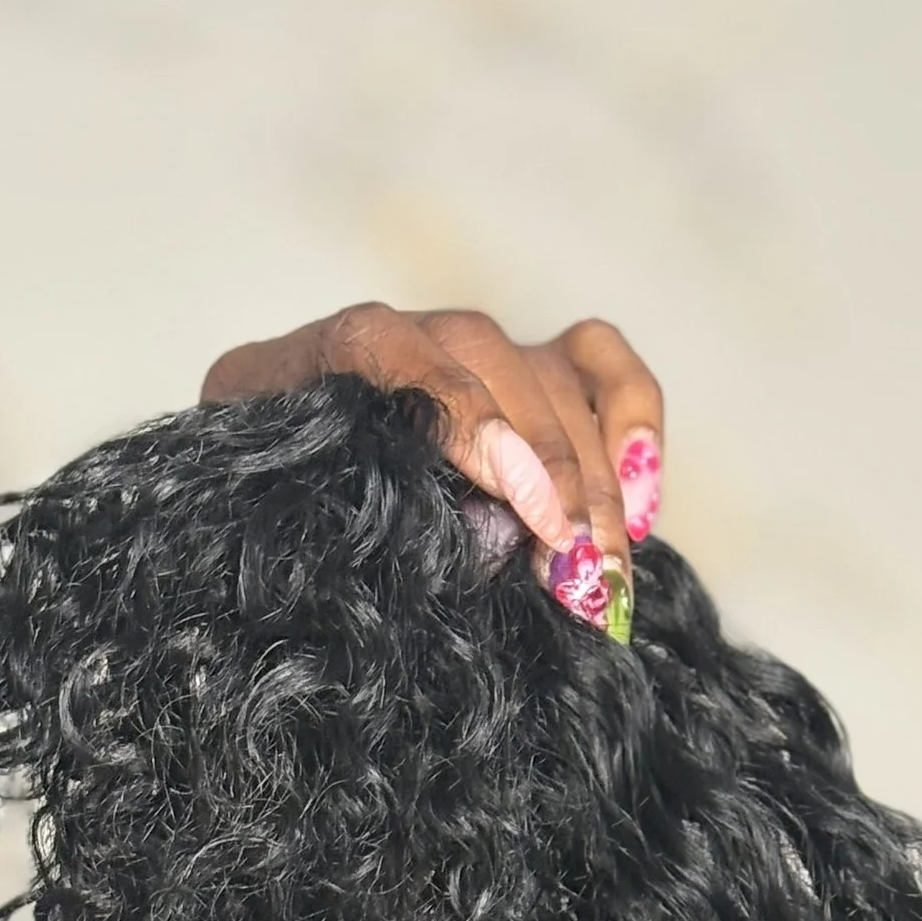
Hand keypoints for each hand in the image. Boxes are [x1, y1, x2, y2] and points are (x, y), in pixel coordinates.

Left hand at [201, 305, 663, 635]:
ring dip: (594, 479)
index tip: (518, 502)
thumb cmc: (282, 567)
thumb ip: (349, 536)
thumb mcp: (281, 556)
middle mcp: (393, 344)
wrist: (278, 567)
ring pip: (553, 373)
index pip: (384, 345)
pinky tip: (643, 506)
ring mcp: (471, 357)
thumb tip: (475, 550)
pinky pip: (602, 368)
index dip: (462, 413)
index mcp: (298, 374)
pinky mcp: (533, 380)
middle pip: (492, 361)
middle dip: (549, 471)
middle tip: (576, 572)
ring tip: (605, 576)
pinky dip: (635, 423)